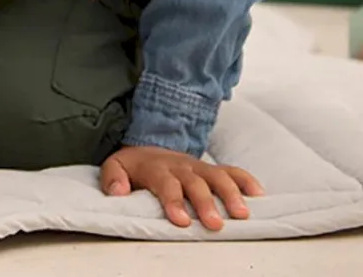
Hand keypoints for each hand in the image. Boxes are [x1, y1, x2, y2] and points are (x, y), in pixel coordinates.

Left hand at [101, 145, 263, 230]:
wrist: (149, 148)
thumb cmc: (135, 167)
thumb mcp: (115, 166)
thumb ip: (113, 178)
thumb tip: (118, 192)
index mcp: (157, 168)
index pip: (166, 184)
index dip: (173, 201)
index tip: (180, 220)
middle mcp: (181, 166)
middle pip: (195, 183)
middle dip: (205, 203)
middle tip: (215, 224)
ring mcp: (199, 166)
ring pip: (218, 176)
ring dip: (231, 194)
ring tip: (242, 214)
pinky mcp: (212, 169)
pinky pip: (232, 170)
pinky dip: (246, 181)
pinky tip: (259, 195)